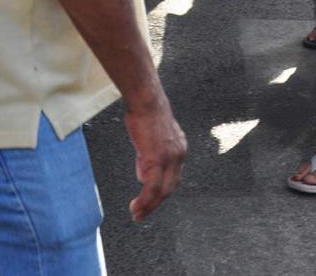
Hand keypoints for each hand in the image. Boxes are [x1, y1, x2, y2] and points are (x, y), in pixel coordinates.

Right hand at [125, 96, 186, 221]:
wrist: (146, 102)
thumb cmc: (146, 115)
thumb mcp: (152, 139)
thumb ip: (150, 156)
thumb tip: (144, 175)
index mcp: (180, 149)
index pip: (173, 177)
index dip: (161, 191)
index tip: (150, 200)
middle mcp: (179, 155)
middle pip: (170, 188)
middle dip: (155, 204)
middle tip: (142, 213)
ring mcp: (170, 158)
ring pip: (162, 191)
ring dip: (149, 206)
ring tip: (137, 214)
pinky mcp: (157, 160)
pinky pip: (151, 187)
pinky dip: (144, 201)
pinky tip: (136, 206)